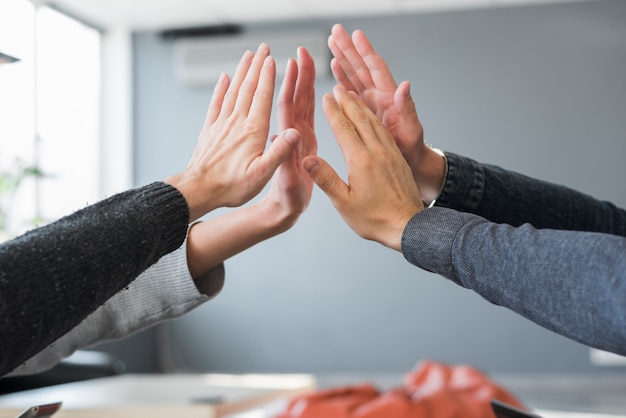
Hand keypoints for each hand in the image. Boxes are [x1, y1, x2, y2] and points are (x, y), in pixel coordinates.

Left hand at [185, 48, 317, 278]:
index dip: (268, 76)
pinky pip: (216, 103)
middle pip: (248, 87)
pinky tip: (224, 78)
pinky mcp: (210, 129)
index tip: (273, 59)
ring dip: (242, 71)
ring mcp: (221, 124)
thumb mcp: (262, 174)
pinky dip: (221, 88)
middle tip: (263, 48)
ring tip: (248, 55)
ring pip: (233, 90)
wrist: (199, 190)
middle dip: (257, 66)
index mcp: (253, 131)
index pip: (262, 97)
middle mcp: (237, 122)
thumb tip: (295, 132)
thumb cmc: (232, 186)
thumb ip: (279, 152)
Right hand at [303, 85, 423, 250]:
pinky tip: (372, 119)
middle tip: (338, 88)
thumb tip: (307, 160)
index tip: (326, 97)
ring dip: (362, 107)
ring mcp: (390, 154)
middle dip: (347, 102)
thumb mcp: (345, 203)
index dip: (333, 111)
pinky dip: (375, 120)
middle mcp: (377, 152)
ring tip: (353, 96)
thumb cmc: (375, 219)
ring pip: (374, 123)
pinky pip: (385, 132)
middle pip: (360, 119)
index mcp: (361, 160)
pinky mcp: (397, 159)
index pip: (344, 128)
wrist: (409, 226)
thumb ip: (326, 179)